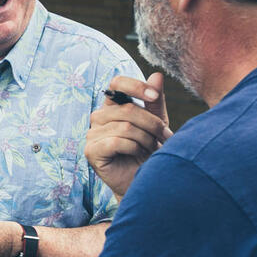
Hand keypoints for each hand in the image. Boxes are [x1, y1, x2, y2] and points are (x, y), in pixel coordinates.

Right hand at [85, 72, 172, 197]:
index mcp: (113, 106)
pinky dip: (133, 148)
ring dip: (146, 139)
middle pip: (127, 109)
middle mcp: (99, 117)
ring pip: (125, 127)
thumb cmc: (149, 151)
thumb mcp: (156, 122)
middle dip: (152, 124)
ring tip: (152, 149)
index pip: (116, 84)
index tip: (153, 96)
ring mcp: (92, 134)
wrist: (144, 181)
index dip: (135, 86)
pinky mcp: (91, 151)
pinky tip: (138, 155)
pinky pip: (116, 141)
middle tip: (165, 138)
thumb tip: (157, 75)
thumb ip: (155, 100)